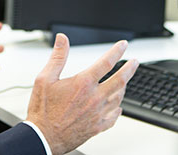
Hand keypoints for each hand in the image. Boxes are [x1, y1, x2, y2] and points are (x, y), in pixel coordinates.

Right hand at [26, 34, 138, 153]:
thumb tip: (62, 39)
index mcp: (83, 84)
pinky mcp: (97, 127)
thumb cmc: (42, 110)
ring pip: (118, 98)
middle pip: (120, 80)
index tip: (123, 45)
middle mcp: (94, 98)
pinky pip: (113, 117)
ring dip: (123, 87)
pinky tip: (117, 107)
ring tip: (125, 81)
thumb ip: (57, 57)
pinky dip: (118, 109)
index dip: (117, 51)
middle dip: (130, 69)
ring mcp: (98, 114)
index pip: (106, 62)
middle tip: (135, 62)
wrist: (43, 138)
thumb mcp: (45, 79)